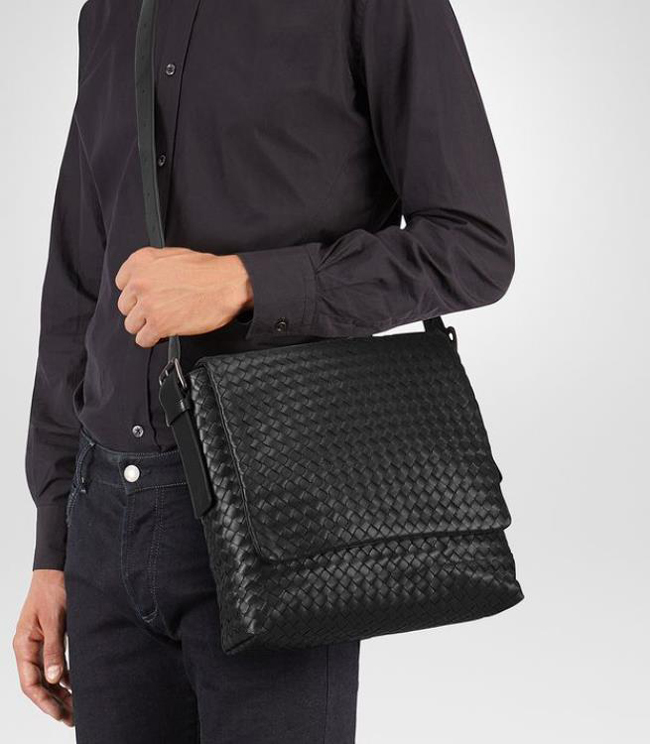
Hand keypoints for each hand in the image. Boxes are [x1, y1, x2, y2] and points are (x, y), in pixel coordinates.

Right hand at [13, 570, 72, 726]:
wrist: (56, 568)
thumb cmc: (53, 589)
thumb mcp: (55, 619)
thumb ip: (54, 648)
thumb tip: (55, 679)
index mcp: (23, 644)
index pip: (30, 682)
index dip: (44, 701)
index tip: (60, 714)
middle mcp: (28, 647)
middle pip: (38, 683)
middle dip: (53, 703)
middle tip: (71, 718)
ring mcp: (38, 643)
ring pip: (46, 676)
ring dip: (59, 692)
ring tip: (76, 708)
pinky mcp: (49, 638)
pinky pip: (54, 664)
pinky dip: (64, 677)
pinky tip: (76, 686)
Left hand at [115, 247, 253, 347]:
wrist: (227, 283)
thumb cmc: (208, 270)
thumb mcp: (174, 255)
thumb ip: (153, 266)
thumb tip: (145, 279)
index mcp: (141, 261)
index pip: (121, 283)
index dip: (136, 293)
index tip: (145, 297)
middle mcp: (140, 282)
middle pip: (125, 306)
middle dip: (140, 311)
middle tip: (158, 311)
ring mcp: (148, 304)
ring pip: (131, 325)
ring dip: (146, 326)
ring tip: (162, 323)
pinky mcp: (159, 324)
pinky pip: (143, 340)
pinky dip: (153, 340)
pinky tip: (164, 333)